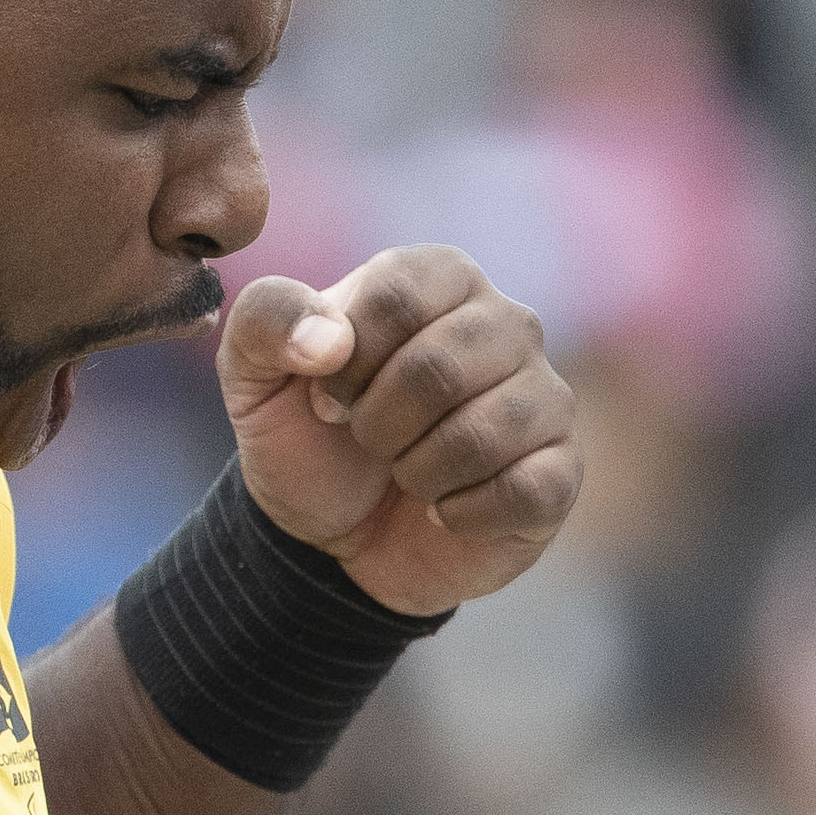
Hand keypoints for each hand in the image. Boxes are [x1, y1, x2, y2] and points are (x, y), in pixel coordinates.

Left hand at [215, 247, 579, 615]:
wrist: (329, 537)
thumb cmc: (307, 436)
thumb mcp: (254, 374)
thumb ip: (266, 320)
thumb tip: (329, 338)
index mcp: (439, 276)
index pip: (398, 294)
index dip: (347, 358)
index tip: (330, 389)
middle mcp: (506, 323)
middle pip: (440, 365)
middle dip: (376, 422)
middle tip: (366, 439)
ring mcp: (545, 397)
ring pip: (482, 433)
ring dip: (415, 470)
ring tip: (404, 471)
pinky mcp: (561, 471)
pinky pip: (524, 489)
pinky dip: (460, 513)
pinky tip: (444, 511)